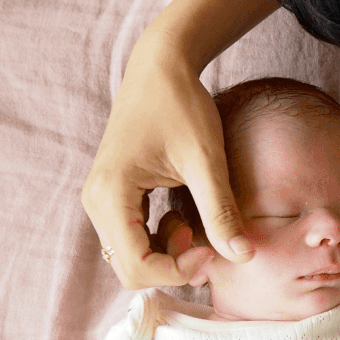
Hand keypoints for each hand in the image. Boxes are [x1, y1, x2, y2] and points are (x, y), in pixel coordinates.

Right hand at [81, 31, 251, 289]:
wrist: (161, 68)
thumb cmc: (181, 105)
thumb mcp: (206, 159)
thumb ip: (221, 210)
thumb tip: (243, 257)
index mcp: (111, 194)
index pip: (136, 265)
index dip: (176, 271)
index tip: (210, 252)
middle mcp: (96, 202)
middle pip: (129, 269)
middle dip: (171, 266)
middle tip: (206, 243)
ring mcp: (101, 201)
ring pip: (130, 258)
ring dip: (166, 254)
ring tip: (193, 224)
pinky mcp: (112, 199)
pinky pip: (131, 240)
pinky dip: (159, 241)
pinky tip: (181, 217)